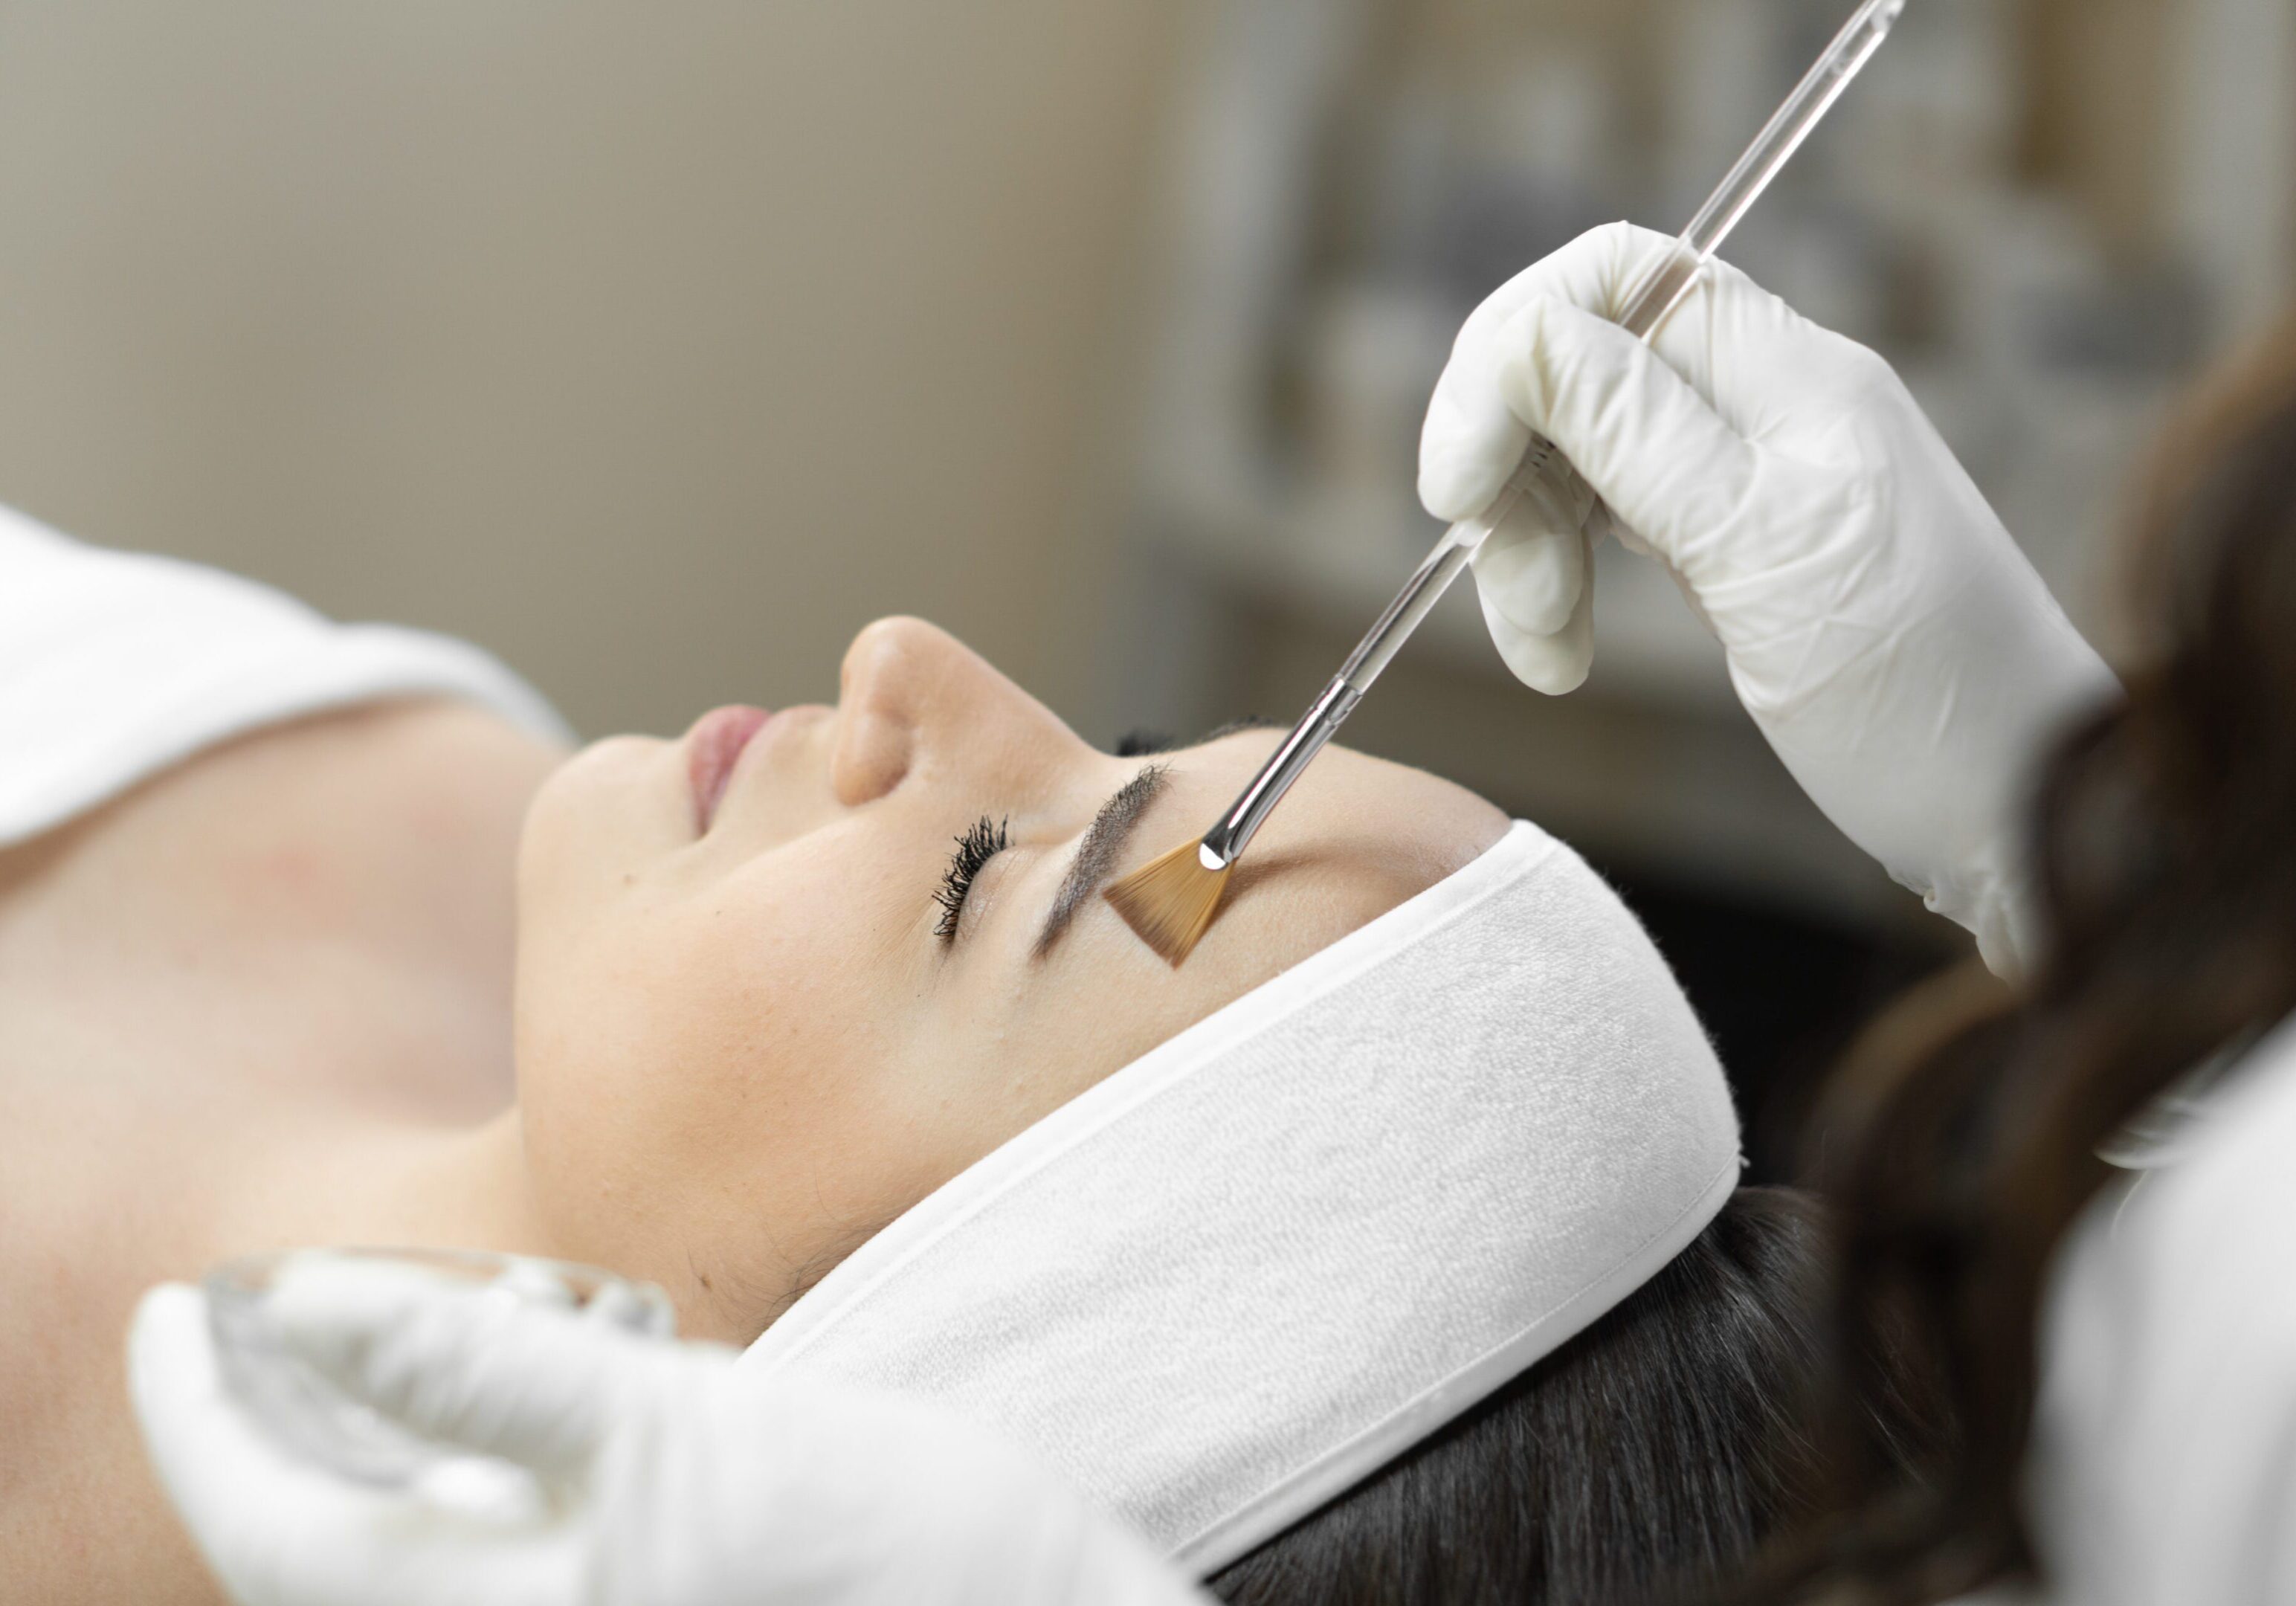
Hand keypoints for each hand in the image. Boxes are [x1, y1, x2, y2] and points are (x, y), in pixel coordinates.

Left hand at [128, 1270, 1205, 1605]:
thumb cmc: (883, 1561)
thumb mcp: (687, 1442)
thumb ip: (498, 1380)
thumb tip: (307, 1309)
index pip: (276, 1527)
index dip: (202, 1412)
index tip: (175, 1308)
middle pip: (329, 1546)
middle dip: (282, 1427)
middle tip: (267, 1308)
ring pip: (414, 1549)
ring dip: (378, 1441)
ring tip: (377, 1339)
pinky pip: (499, 1553)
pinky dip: (473, 1467)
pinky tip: (515, 1398)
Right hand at [1419, 222, 2119, 972]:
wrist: (2026, 821)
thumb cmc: (1927, 700)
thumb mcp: (1768, 557)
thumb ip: (1640, 434)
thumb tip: (1525, 336)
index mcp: (1791, 376)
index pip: (1614, 279)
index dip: (1510, 356)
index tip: (1457, 486)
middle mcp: (1767, 405)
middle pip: (1575, 369)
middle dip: (1511, 476)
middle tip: (1517, 602)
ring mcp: (1748, 476)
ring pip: (1574, 455)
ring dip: (1526, 549)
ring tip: (1549, 659)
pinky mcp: (1733, 548)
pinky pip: (1606, 519)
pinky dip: (1560, 579)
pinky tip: (1563, 653)